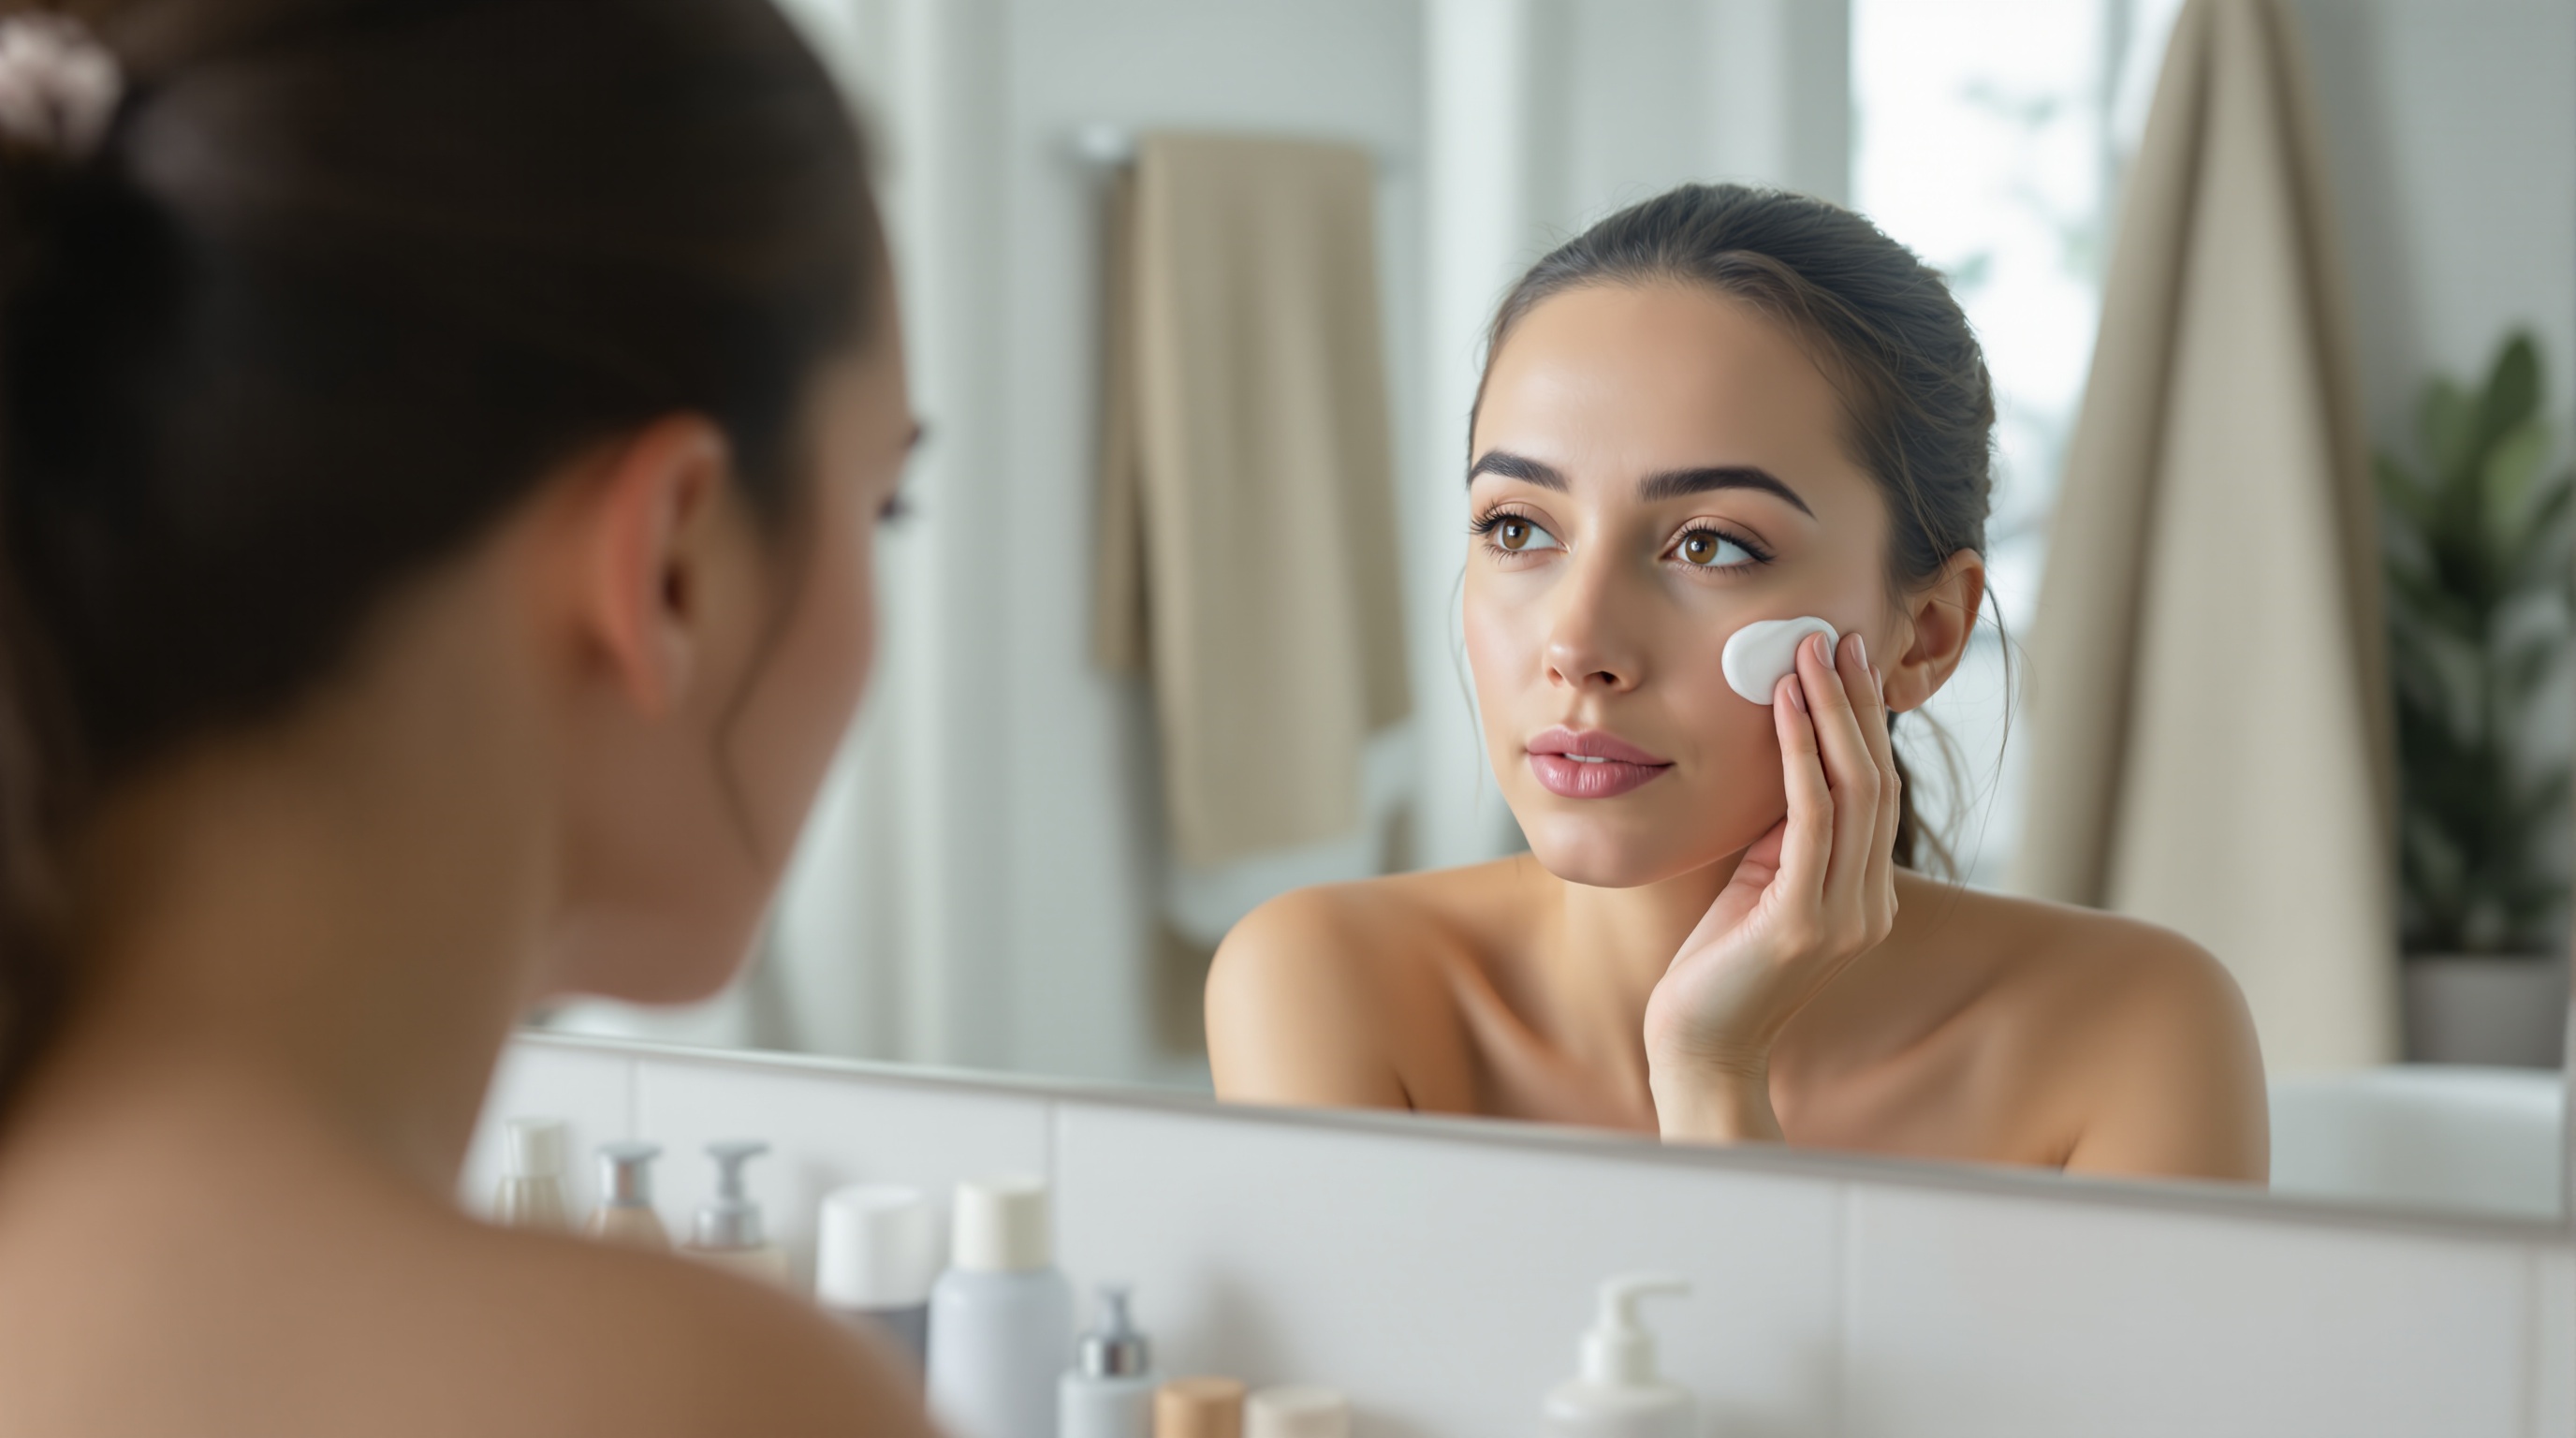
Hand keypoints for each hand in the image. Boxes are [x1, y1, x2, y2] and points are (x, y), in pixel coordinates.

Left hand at [1642, 629, 1902, 1142]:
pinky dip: (1800, 756)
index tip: (1845, 659)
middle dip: (1857, 702)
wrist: (1698, 1049)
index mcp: (1866, 895)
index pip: (1875, 789)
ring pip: (1854, 790)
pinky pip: (1810, 820)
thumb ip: (1782, 834)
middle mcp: (1868, 903)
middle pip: (1876, 779)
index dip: (1864, 721)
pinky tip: (1784, 709)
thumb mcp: (1759, 884)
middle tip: (1837, 636)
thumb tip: (1783, 757)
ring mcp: (1843, 916)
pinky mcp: (1803, 923)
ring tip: (1809, 654)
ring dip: (1832, 713)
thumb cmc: (1716, 965)